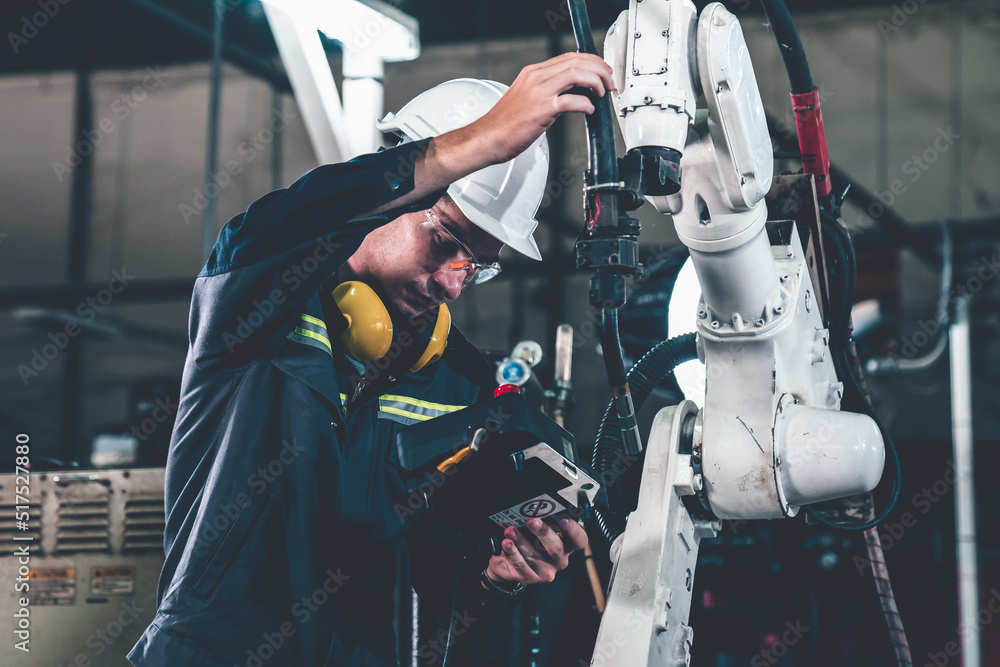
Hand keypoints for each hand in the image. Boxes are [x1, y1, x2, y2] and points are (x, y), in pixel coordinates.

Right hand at [473, 52, 615, 163]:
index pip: (569, 57)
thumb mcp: (527, 98)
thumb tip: (574, 92)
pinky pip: (571, 101)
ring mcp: (538, 93)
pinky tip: (589, 110)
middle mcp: (536, 78)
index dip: (591, 62)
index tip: (602, 71)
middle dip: (599, 70)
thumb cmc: (505, 124)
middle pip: (576, 61)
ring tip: (602, 94)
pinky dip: (586, 104)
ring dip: (596, 82)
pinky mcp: (541, 110)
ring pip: (576, 74)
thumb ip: (548, 91)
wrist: (487, 138)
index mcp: (532, 73)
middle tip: (609, 82)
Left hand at [486, 517, 587, 585]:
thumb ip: (541, 520)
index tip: (563, 519)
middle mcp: (559, 560)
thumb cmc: (527, 540)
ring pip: (535, 556)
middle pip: (556, 548)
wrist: (508, 563)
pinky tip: (507, 543)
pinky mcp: (530, 577)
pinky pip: (521, 564)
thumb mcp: (536, 529)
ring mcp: (546, 571)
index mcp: (566, 545)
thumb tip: (534, 506)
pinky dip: (512, 552)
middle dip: (543, 532)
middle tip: (531, 521)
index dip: (574, 530)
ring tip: (510, 530)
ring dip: (521, 541)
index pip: (579, 540)